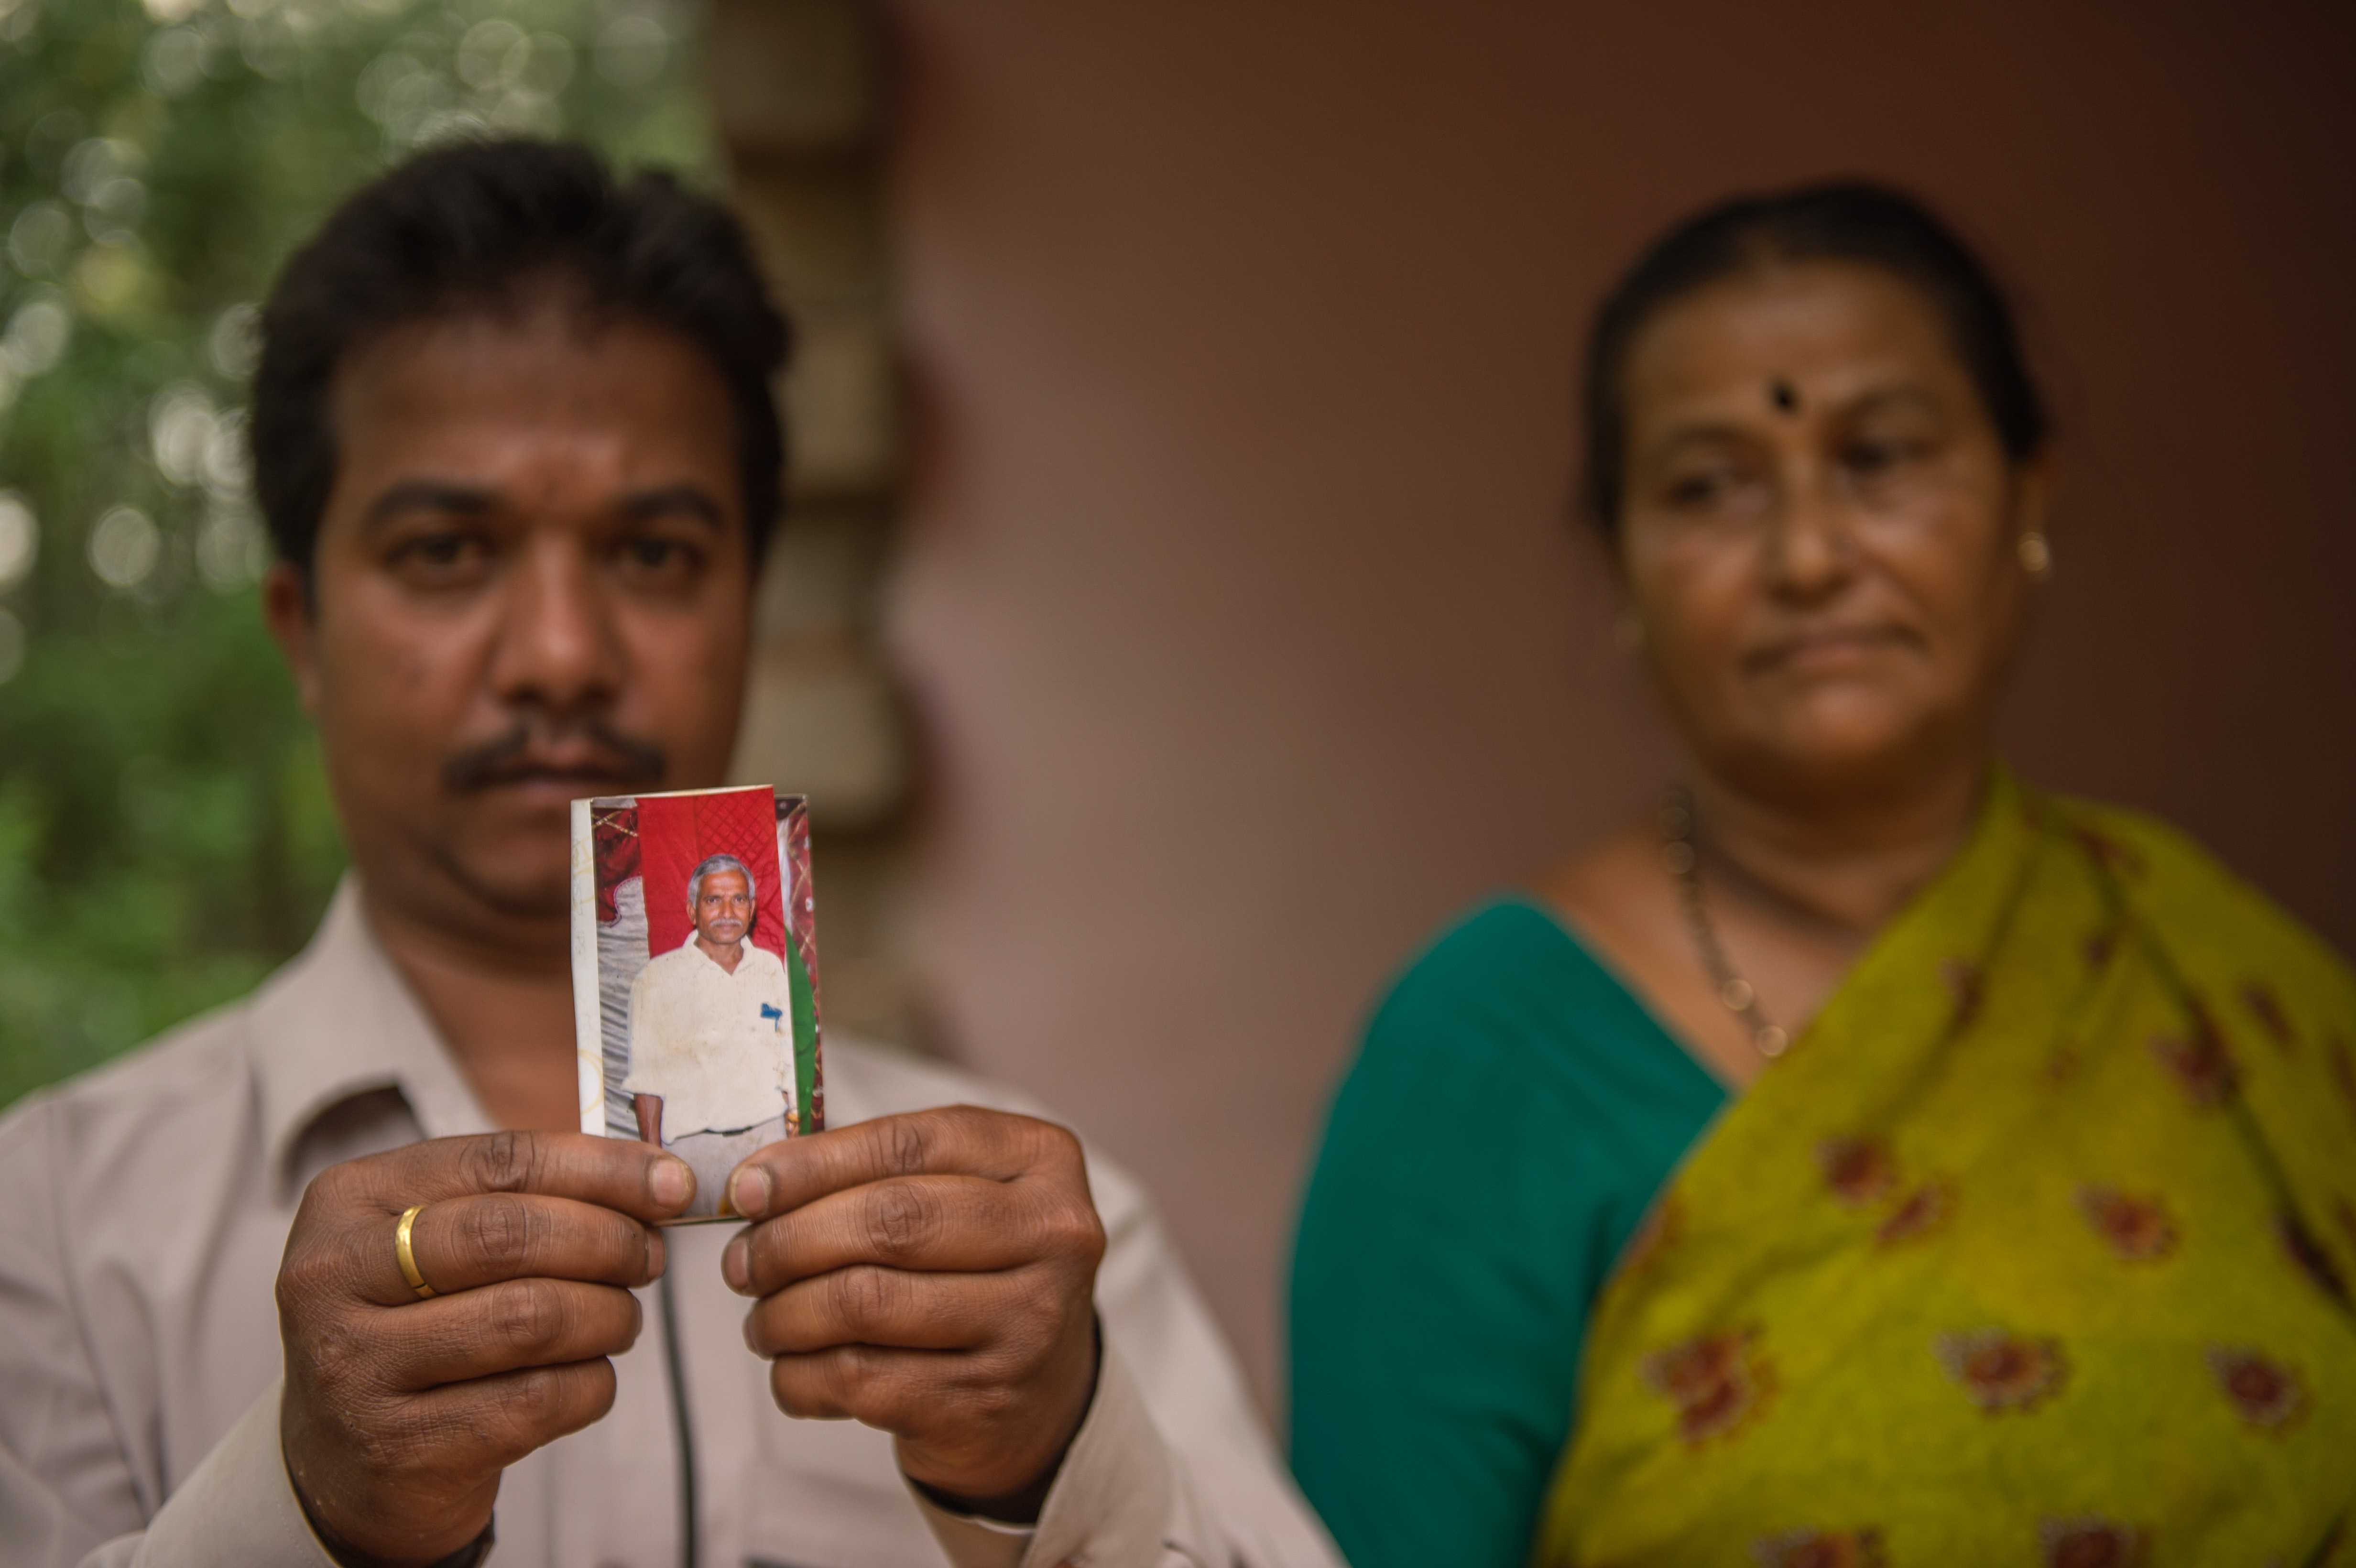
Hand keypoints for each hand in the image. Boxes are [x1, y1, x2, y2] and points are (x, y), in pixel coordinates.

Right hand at [276, 1131, 694, 1565]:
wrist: (348, 1463)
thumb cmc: (420, 1325)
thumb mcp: (441, 1242)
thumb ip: (528, 1198)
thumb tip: (660, 1179)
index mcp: (348, 1201)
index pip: (501, 1160)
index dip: (604, 1168)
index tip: (673, 1183)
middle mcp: (332, 1277)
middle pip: (513, 1235)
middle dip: (610, 1241)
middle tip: (649, 1258)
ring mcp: (355, 1368)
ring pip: (531, 1319)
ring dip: (608, 1315)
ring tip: (622, 1318)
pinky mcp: (398, 1448)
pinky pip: (537, 1401)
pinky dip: (591, 1384)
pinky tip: (590, 1378)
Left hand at [721, 1107, 1105, 1518]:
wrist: (1039, 1399)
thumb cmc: (976, 1275)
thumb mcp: (955, 1198)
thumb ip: (875, 1174)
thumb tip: (757, 1183)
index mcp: (1041, 1160)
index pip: (911, 1144)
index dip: (815, 1163)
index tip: (747, 1187)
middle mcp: (1052, 1237)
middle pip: (890, 1222)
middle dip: (790, 1241)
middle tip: (742, 1264)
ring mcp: (1028, 1324)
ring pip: (865, 1303)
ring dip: (784, 1314)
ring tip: (762, 1320)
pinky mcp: (985, 1402)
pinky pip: (859, 1380)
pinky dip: (799, 1376)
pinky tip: (792, 1370)